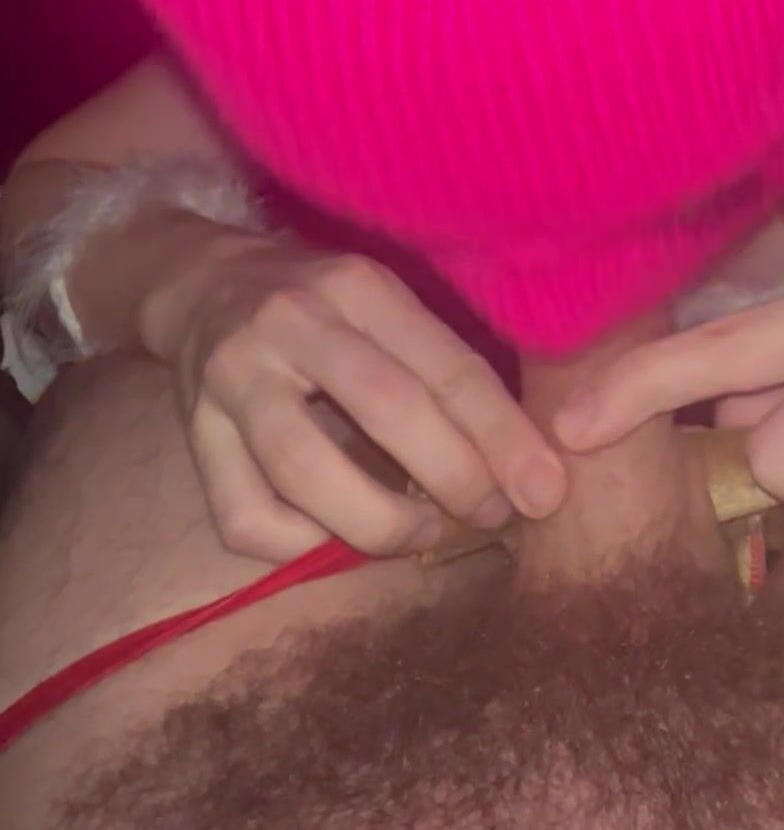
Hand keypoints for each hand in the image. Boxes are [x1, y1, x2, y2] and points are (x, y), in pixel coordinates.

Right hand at [142, 229, 566, 561]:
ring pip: (304, 471)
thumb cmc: (323, 304)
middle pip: (383, 406)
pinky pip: (246, 517)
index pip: (442, 362)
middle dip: (452, 475)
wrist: (203, 284)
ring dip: (379, 523)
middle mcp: (290, 323)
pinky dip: (301, 545)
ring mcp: (231, 381)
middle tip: (492, 515)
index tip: (546, 491)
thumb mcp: (384, 303)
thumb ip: (442, 366)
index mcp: (355, 285)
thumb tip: (523, 460)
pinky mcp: (193, 436)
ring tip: (421, 533)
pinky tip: (335, 536)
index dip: (501, 433)